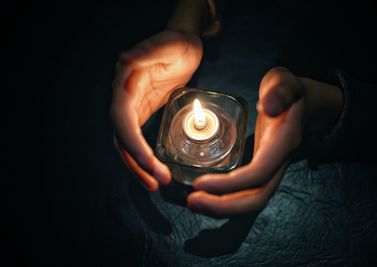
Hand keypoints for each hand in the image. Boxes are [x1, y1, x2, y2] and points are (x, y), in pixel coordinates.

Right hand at [111, 30, 202, 190]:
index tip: (149, 163)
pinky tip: (156, 170)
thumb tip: (123, 59)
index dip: (133, 144)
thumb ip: (146, 51)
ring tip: (157, 184)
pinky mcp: (144, 112)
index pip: (122, 120)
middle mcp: (126, 99)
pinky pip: (139, 140)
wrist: (183, 44)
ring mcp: (134, 108)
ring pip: (129, 144)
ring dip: (139, 166)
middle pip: (123, 138)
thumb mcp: (167, 43)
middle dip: (137, 163)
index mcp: (126, 84)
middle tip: (157, 182)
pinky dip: (145, 157)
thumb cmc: (176, 42)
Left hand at [187, 67, 341, 216]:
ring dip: (223, 207)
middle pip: (257, 198)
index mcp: (284, 143)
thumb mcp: (285, 82)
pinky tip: (206, 194)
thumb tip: (269, 106)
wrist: (305, 105)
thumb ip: (280, 90)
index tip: (201, 183)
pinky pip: (247, 192)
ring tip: (194, 202)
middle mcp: (279, 162)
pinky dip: (226, 198)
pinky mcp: (262, 170)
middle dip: (224, 206)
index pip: (259, 173)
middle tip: (192, 201)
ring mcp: (272, 169)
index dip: (230, 184)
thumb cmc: (290, 92)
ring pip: (252, 200)